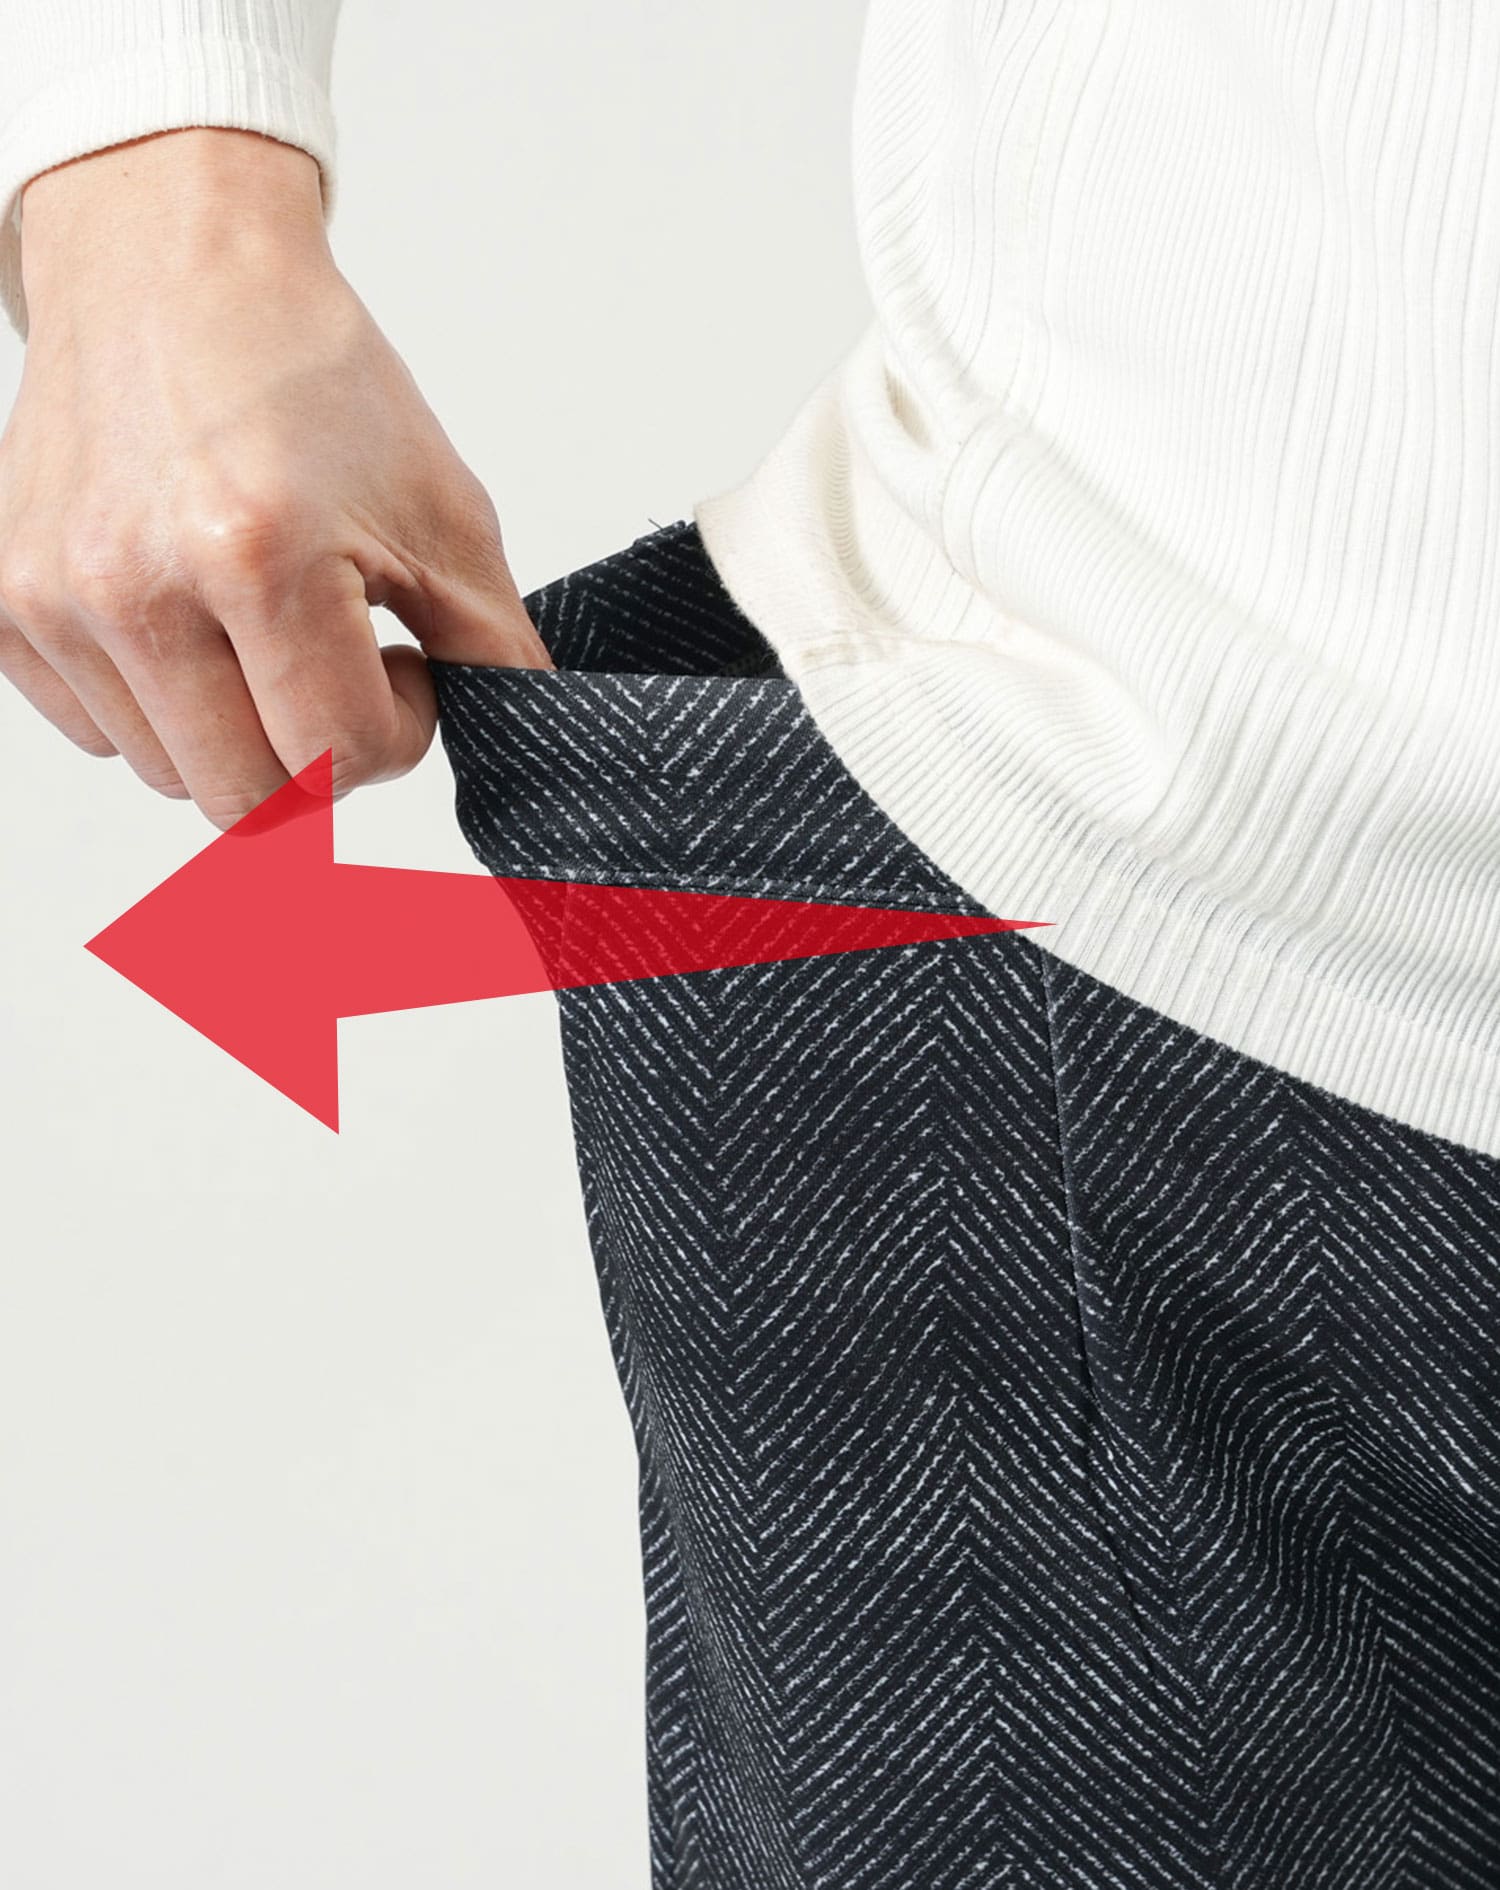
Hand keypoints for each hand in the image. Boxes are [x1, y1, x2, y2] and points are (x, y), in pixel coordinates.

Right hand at [0, 127, 551, 828]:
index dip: (397, 731)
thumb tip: (526, 739)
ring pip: (174, 777)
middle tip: (339, 666)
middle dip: (318, 756)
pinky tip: (194, 622)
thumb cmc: (304, 374)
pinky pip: (101, 734)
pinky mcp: (9, 606)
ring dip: (239, 733)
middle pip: (251, 802)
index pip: (340, 760)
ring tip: (264, 631)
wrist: (170, 267)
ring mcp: (57, 601)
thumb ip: (495, 649)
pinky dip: (161, 708)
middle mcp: (138, 586)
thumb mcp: (443, 510)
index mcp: (256, 556)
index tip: (400, 664)